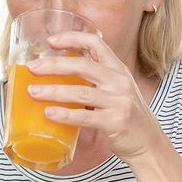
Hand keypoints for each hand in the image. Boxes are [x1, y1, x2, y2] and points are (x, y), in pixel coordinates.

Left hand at [21, 31, 168, 160]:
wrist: (149, 143)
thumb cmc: (126, 115)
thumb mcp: (115, 89)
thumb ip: (94, 78)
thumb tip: (58, 71)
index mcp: (118, 69)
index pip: (95, 42)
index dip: (72, 38)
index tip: (50, 41)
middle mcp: (119, 81)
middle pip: (83, 65)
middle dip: (54, 65)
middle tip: (32, 68)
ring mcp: (119, 101)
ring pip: (80, 91)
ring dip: (53, 91)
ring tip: (33, 92)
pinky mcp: (115, 122)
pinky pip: (85, 117)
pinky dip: (65, 115)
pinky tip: (48, 113)